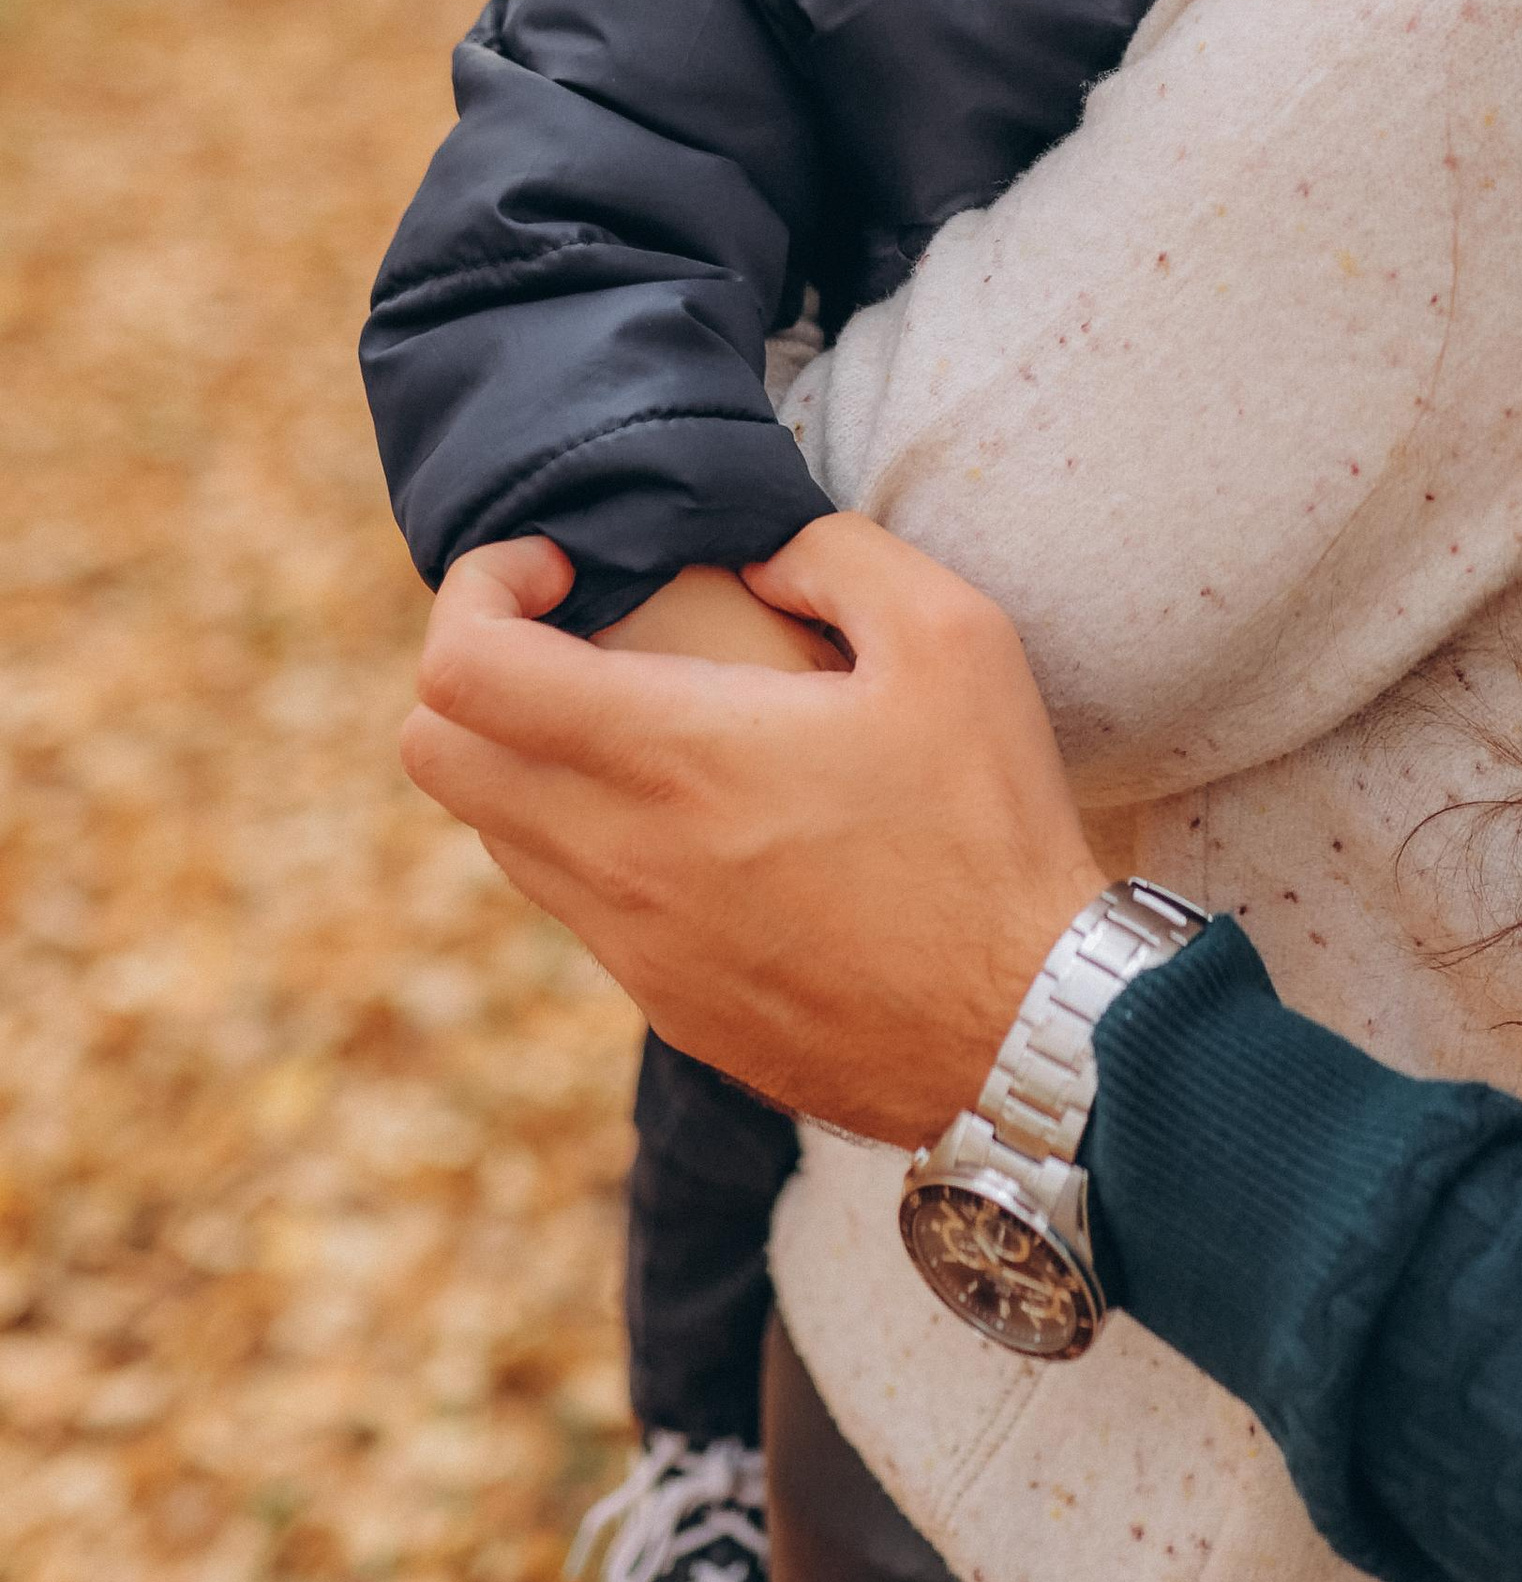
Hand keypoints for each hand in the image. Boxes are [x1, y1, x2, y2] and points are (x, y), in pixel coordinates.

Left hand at [399, 520, 1103, 1145]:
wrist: (1026, 1032)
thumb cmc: (991, 826)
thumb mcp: (953, 637)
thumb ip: (836, 556)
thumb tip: (754, 549)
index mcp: (674, 756)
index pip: (461, 672)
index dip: (479, 590)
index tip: (563, 569)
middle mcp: (621, 858)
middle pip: (434, 754)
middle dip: (476, 667)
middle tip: (577, 633)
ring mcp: (634, 945)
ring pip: (491, 833)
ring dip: (530, 757)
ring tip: (644, 720)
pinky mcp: (666, 1004)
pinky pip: (570, 902)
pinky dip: (591, 835)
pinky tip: (703, 815)